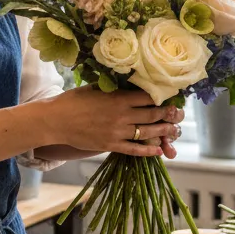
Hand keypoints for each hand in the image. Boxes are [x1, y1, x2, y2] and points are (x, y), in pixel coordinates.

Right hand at [45, 86, 183, 155]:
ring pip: (148, 132)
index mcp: (118, 98)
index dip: (163, 96)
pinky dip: (148, 151)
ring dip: (164, 132)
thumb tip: (129, 82)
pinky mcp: (110, 145)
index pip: (148, 96)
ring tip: (175, 130)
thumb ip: (114, 88)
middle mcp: (121, 115)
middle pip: (153, 115)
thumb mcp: (95, 88)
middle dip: (169, 114)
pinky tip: (158, 150)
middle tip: (179, 114)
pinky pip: (134, 149)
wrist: (55, 120)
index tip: (172, 95)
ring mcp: (117, 132)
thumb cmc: (73, 100)